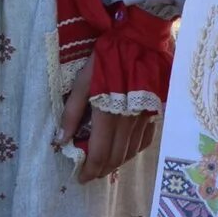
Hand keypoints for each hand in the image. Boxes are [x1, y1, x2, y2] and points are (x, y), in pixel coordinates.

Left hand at [56, 55, 159, 182]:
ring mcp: (145, 118)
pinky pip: (145, 140)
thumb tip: (62, 139)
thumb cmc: (108, 57)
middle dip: (101, 170)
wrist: (142, 39)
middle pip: (116, 158)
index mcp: (108, 115)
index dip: (89, 170)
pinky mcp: (155, 112)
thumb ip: (72, 112)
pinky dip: (133, 150)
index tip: (80, 177)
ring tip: (104, 164)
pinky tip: (125, 149)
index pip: (99, 154)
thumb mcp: (83, 81)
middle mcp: (129, 122)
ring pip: (131, 152)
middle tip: (90, 174)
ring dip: (116, 162)